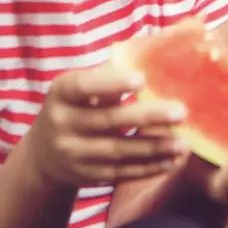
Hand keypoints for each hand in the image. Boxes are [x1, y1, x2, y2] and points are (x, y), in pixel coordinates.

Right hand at [25, 63, 188, 187]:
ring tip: (183, 142)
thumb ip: (109, 74)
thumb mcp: (79, 86)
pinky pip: (120, 172)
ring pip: (118, 151)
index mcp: (61, 93)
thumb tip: (152, 51)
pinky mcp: (86, 176)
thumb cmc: (76, 105)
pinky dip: (147, 168)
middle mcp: (62, 124)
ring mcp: (73, 153)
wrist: (45, 152)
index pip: (84, 87)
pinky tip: (171, 160)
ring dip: (154, 147)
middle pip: (108, 120)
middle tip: (181, 111)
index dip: (112, 83)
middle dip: (147, 116)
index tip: (142, 78)